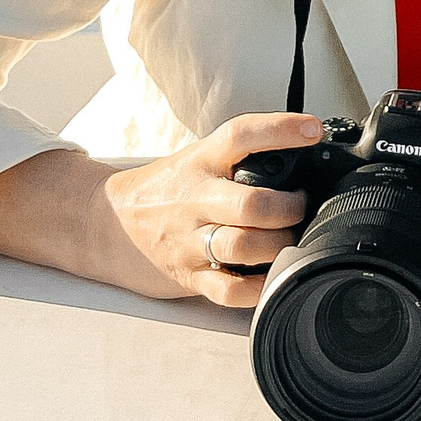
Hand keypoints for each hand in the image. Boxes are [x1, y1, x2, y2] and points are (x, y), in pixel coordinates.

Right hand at [102, 111, 321, 305]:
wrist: (109, 221)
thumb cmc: (167, 188)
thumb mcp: (198, 158)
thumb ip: (240, 157)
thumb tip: (304, 150)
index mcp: (201, 161)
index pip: (241, 135)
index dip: (280, 129)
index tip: (312, 129)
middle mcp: (195, 199)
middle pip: (249, 205)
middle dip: (288, 208)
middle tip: (303, 205)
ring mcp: (189, 241)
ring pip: (242, 248)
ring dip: (278, 246)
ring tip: (291, 239)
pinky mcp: (188, 276)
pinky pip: (227, 291)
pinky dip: (256, 288)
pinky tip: (271, 276)